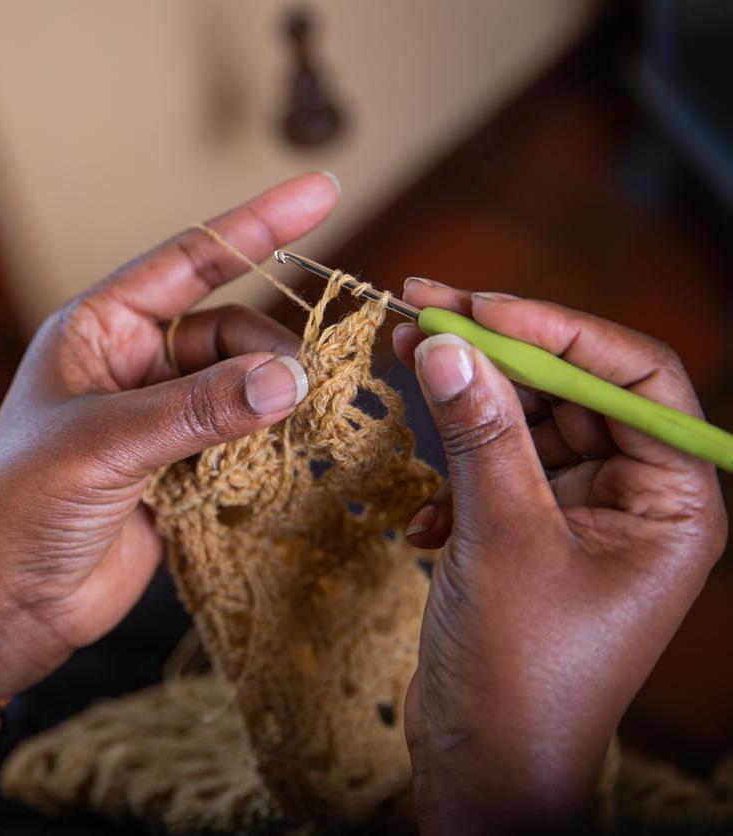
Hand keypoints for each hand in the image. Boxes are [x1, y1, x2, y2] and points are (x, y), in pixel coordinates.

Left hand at [0, 173, 338, 696]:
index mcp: (98, 332)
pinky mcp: (178, 475)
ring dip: (275, 402)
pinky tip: (290, 457)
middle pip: (228, 331)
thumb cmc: (17, 508)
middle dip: (272, 348)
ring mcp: (157, 422)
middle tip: (306, 387)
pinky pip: (241, 443)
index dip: (256, 226)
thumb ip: (197, 410)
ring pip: (241, 388)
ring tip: (303, 424)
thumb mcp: (102, 445)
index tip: (322, 192)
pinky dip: (269, 447)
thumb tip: (289, 379)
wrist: (0, 606)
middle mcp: (131, 367)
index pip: (188, 262)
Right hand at [392, 282, 727, 832]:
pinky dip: (452, 479)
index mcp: (672, 499)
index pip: (632, 375)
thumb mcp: (500, 536)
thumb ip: (479, 432)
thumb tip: (444, 341)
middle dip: (495, 354)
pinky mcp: (530, 538)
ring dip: (463, 411)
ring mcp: (581, 519)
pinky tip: (424, 518)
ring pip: (524, 426)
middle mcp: (636, 500)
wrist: (485, 767)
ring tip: (400, 369)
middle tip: (418, 310)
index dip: (556, 328)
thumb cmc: (523, 671)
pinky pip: (494, 471)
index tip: (475, 305)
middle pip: (572, 390)